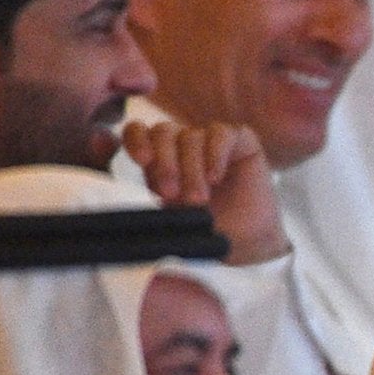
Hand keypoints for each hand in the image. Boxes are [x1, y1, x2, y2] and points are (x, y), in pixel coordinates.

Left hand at [122, 121, 288, 265]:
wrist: (247, 242)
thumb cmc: (206, 229)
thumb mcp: (169, 215)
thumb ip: (149, 195)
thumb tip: (126, 186)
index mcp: (160, 158)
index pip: (138, 132)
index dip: (136, 140)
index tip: (142, 160)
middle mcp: (183, 145)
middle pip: (163, 132)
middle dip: (165, 163)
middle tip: (172, 194)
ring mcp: (210, 141)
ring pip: (190, 137)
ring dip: (191, 169)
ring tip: (199, 199)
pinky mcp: (240, 141)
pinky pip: (220, 134)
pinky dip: (215, 154)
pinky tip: (215, 177)